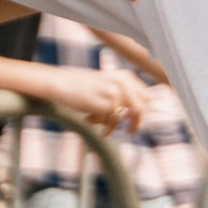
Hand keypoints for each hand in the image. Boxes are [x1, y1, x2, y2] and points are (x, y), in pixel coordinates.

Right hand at [35, 64, 153, 134]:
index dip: (141, 110)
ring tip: (96, 123)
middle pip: (141, 109)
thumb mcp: (106, 83)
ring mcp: (116, 93)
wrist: (61, 82)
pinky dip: (99, 124)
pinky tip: (87, 118)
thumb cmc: (81, 85)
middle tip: (129, 131)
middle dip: (136, 122)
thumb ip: (122, 94)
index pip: (146, 96)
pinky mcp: (107, 105)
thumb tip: (138, 115)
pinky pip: (109, 122)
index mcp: (125, 76)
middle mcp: (124, 83)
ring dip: (109, 124)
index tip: (132, 120)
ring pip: (122, 118)